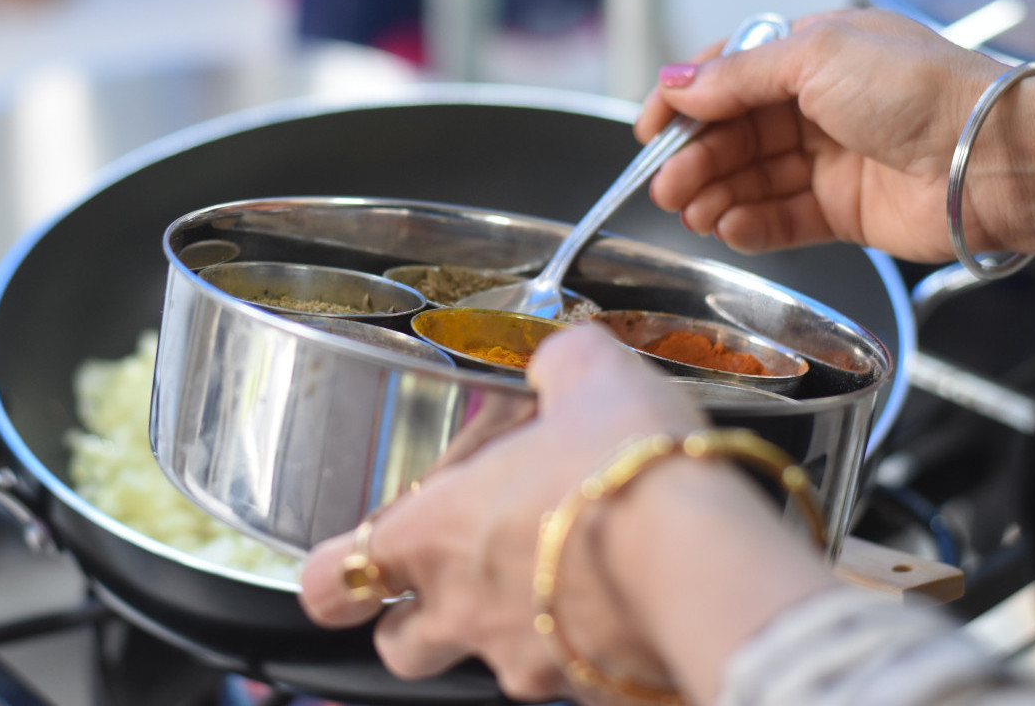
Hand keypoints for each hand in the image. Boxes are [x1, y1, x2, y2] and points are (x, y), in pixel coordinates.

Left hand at [297, 324, 705, 700]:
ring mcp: (528, 662)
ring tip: (563, 579)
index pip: (327, 582)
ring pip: (492, 666)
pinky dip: (586, 647)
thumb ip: (557, 366)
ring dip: (511, 630)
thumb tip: (561, 361)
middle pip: (399, 647)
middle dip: (415, 620)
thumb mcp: (587, 374)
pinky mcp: (594, 691)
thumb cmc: (627, 467)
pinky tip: (624, 601)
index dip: (331, 575)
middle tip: (457, 575)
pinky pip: (574, 677)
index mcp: (433, 536)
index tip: (347, 564)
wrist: (707, 560)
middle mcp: (465, 611)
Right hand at [636, 9, 1034, 261]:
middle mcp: (819, 105)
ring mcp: (830, 159)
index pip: (730, 76)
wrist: (987, 158)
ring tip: (689, 211)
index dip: (685, 103)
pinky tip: (728, 227)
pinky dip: (750, 225)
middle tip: (664, 184)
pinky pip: (781, 219)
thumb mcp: (815, 58)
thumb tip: (676, 84)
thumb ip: (737, 77)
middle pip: (734, 134)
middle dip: (695, 159)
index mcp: (813, 53)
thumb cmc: (921, 90)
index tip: (648, 131)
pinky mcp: (841, 210)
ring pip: (751, 179)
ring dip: (714, 194)